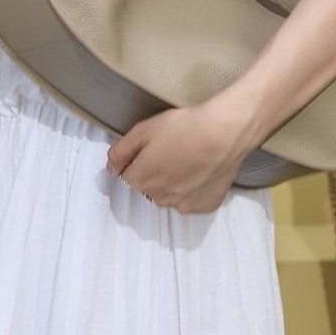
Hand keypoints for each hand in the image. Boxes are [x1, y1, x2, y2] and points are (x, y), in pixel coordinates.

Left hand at [105, 101, 252, 214]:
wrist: (225, 134)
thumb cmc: (183, 127)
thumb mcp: (143, 130)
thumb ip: (121, 151)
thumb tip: (110, 168)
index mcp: (141, 180)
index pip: (129, 175)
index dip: (138, 160)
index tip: (153, 147)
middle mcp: (159, 198)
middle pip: (149, 187)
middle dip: (155, 172)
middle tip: (173, 150)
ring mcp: (183, 205)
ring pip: (170, 195)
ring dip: (174, 183)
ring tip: (190, 160)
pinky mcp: (205, 206)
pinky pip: (192, 200)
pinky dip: (194, 190)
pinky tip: (202, 171)